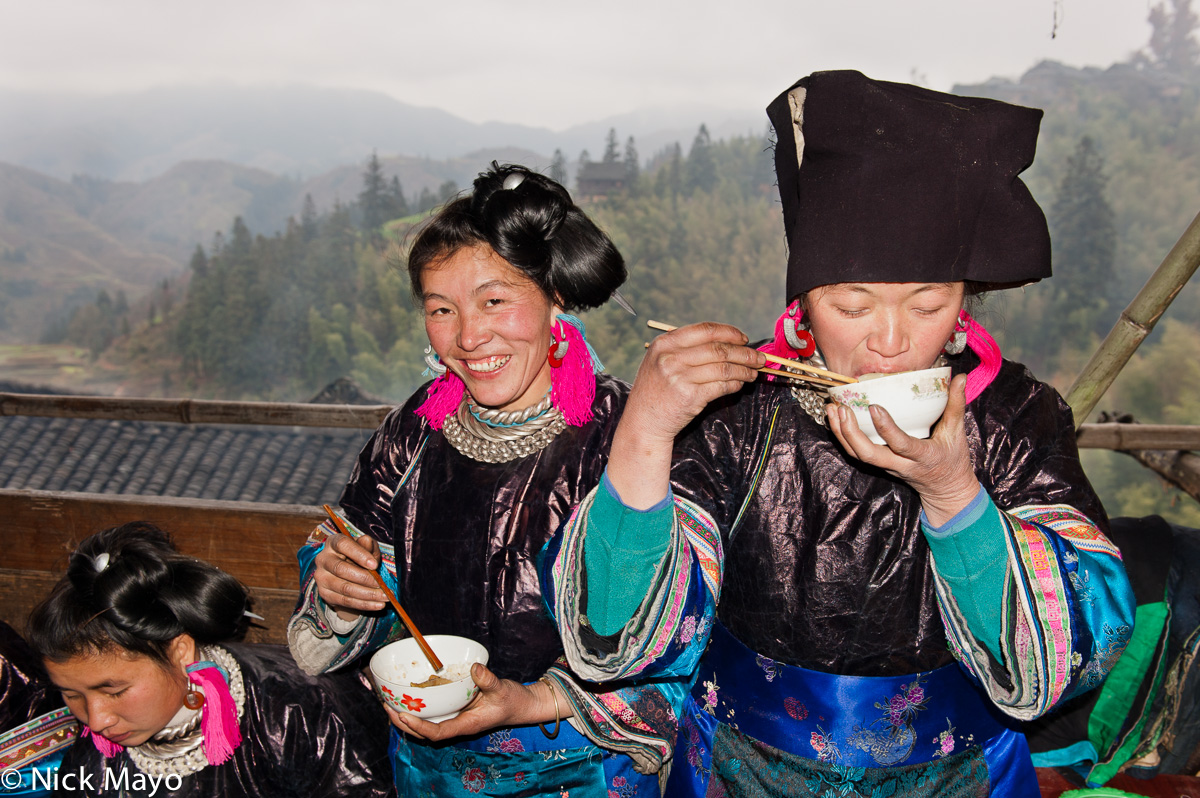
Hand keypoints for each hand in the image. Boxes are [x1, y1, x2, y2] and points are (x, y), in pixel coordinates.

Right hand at [313, 531, 387, 617]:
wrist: (347, 573)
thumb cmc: (359, 556)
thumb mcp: (366, 547)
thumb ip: (368, 545)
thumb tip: (367, 541)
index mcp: (333, 542)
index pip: (343, 544)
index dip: (359, 554)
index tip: (375, 565)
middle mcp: (323, 559)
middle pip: (341, 569)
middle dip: (365, 578)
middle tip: (382, 585)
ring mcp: (322, 578)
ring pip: (344, 588)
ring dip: (367, 594)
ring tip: (384, 596)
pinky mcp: (325, 594)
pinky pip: (345, 601)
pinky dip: (363, 604)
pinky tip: (377, 604)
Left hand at [387, 663, 568, 740]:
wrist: (521, 705)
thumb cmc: (512, 700)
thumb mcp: (502, 689)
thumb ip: (488, 680)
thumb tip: (475, 667)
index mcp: (466, 725)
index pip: (437, 732)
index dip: (418, 727)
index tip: (403, 715)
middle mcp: (457, 724)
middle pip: (423, 732)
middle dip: (403, 722)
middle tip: (385, 705)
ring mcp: (455, 718)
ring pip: (425, 724)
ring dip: (406, 716)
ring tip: (389, 701)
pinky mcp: (456, 710)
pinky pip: (433, 713)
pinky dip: (419, 707)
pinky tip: (410, 695)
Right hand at [608, 322, 764, 507]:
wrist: (643, 422)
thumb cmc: (656, 391)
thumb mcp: (660, 361)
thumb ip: (686, 349)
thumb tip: (727, 343)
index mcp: (664, 344)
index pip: (705, 330)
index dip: (729, 333)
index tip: (744, 338)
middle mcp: (671, 358)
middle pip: (718, 349)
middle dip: (744, 353)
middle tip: (759, 357)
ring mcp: (680, 377)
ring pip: (724, 368)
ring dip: (744, 370)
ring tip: (753, 373)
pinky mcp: (690, 397)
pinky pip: (722, 386)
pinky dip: (735, 385)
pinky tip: (740, 385)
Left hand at [826, 374, 978, 525]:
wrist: (945, 489)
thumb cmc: (953, 460)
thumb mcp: (957, 433)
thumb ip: (957, 405)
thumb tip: (961, 378)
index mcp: (922, 456)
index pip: (901, 444)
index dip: (886, 428)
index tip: (874, 407)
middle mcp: (900, 464)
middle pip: (869, 455)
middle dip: (852, 433)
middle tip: (842, 408)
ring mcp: (887, 466)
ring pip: (858, 455)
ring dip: (841, 433)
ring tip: (832, 409)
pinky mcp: (879, 465)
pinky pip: (856, 454)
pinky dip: (843, 437)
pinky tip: (835, 419)